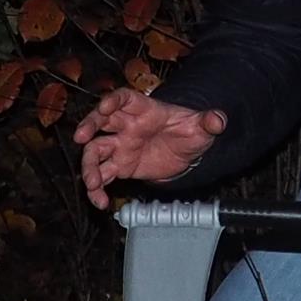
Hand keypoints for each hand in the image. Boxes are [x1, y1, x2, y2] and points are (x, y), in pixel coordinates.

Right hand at [73, 89, 226, 207]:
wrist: (186, 152)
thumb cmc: (189, 130)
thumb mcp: (202, 126)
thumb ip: (209, 122)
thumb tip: (219, 120)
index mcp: (143, 110)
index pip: (123, 99)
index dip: (113, 101)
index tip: (104, 107)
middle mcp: (126, 126)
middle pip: (100, 122)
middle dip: (88, 127)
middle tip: (81, 137)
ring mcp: (120, 146)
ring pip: (95, 152)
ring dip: (89, 167)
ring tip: (91, 184)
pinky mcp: (120, 166)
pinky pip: (103, 176)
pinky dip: (97, 189)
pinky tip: (100, 202)